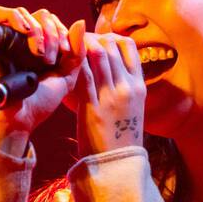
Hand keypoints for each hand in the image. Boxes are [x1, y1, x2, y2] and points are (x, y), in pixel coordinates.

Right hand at [0, 5, 85, 141]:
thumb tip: (80, 22)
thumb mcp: (67, 76)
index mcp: (40, 47)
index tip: (65, 53)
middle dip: (52, 32)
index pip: (54, 23)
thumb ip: (77, 51)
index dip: (63, 33)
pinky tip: (25, 30)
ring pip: (23, 13)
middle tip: (49, 58)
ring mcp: (5, 39)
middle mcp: (21, 41)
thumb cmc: (40, 102)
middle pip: (41, 16)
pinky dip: (15, 16)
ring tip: (38, 51)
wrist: (18, 118)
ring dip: (37, 29)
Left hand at [65, 27, 145, 155]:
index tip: (96, 41)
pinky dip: (73, 63)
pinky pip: (84, 74)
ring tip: (68, 49)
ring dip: (80, 46)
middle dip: (91, 38)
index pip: (128, 45)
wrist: (117, 165)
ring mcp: (112, 96)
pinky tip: (63, 62)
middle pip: (111, 46)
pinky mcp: (94, 106)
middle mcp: (128, 87)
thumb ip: (124, 87)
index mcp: (139, 86)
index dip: (109, 36)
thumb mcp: (132, 109)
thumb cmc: (120, 138)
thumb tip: (110, 69)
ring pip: (98, 54)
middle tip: (75, 42)